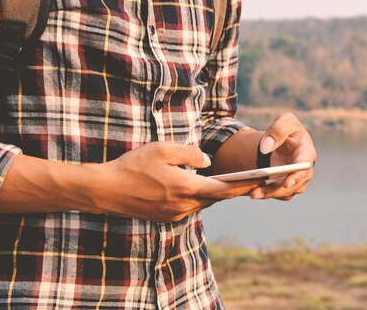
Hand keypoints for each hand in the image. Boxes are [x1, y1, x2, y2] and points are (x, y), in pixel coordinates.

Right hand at [87, 142, 260, 221]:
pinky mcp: (166, 217)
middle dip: (232, 188)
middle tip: (250, 178)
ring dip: (214, 192)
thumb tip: (208, 161)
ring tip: (230, 181)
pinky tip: (200, 186)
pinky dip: (198, 196)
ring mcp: (175, 214)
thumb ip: (190, 154)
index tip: (260, 180)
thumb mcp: (164, 149)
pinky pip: (189, 206)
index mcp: (187, 188)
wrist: (106, 190)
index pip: (224, 189)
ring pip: (202, 202)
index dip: (244, 184)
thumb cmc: (134, 165)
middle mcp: (184, 205)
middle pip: (216, 197)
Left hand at [249, 112, 316, 200]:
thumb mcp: (285, 121)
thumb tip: (266, 147)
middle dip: (276, 189)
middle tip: (257, 192)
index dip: (297, 176)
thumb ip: (278, 129)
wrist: (281, 140)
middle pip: (294, 184)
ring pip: (286, 192)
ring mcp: (297, 180)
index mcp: (307, 152)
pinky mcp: (287, 186)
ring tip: (253, 194)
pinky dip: (267, 194)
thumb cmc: (286, 129)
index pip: (304, 166)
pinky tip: (255, 192)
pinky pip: (279, 194)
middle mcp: (305, 169)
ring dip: (270, 194)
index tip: (286, 183)